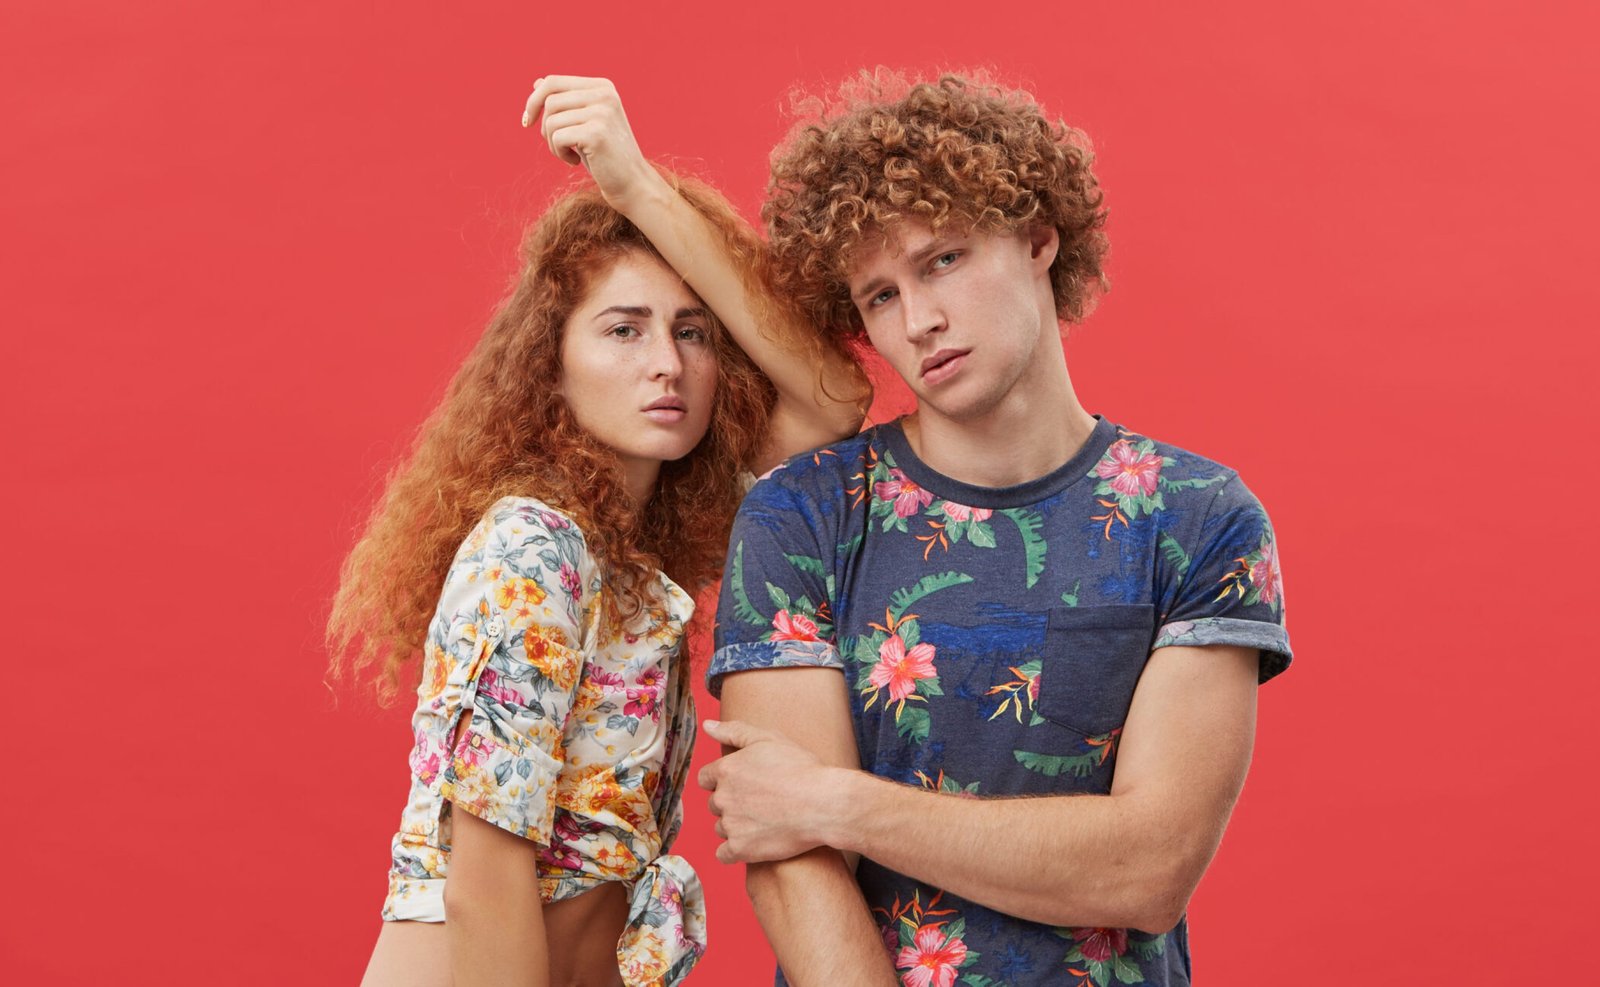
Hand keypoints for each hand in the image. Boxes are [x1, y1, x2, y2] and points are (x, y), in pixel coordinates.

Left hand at [521, 75, 661, 210]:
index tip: (528, 121)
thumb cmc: (604, 154)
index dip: (533, 100)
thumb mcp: (583, 123)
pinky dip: (559, 153)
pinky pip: (557, 138)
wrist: (631, 183)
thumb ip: (565, 102)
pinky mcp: (597, 133)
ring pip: (551, 121)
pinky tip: (574, 162)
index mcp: (602, 86)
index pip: (553, 82)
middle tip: (557, 145)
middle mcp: (604, 94)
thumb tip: (536, 83)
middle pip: (550, 101)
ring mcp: (602, 112)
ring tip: (568, 154)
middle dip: (544, 127)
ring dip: (552, 143)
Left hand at [697, 719, 842, 864]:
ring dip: (735, 826)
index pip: (706, 778)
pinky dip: (735, 850)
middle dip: (732, 803)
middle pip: (714, 804)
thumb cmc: (800, 768)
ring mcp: (731, 825)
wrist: (823, 804)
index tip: (745, 785)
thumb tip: (707, 725)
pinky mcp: (740, 849)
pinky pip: (724, 854)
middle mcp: (723, 797)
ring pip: (721, 827)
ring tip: (764, 821)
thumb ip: (733, 731)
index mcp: (726, 770)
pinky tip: (754, 843)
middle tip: (760, 802)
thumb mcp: (768, 739)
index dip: (724, 781)